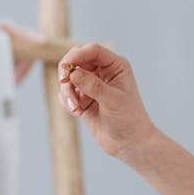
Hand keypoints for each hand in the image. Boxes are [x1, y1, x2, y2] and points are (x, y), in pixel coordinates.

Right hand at [58, 42, 154, 158]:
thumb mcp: (113, 101)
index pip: (92, 51)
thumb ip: (93, 86)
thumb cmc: (129, 120)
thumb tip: (73, 73)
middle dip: (67, 72)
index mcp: (115, 66)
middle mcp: (102, 72)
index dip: (77, 55)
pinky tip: (76, 112)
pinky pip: (66, 92)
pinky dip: (66, 101)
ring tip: (75, 109)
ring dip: (67, 92)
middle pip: (76, 59)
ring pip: (69, 78)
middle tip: (63, 83)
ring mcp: (91, 85)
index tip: (65, 67)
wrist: (129, 143)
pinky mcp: (83, 98)